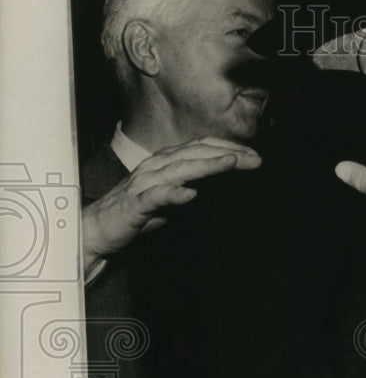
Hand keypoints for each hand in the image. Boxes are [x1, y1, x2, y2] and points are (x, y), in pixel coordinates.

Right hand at [82, 137, 260, 275]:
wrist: (97, 230)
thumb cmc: (135, 214)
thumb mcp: (170, 199)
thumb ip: (190, 188)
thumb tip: (215, 185)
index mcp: (165, 163)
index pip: (200, 148)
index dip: (228, 148)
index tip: (254, 156)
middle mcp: (155, 167)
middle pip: (195, 153)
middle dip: (227, 153)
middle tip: (255, 159)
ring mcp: (144, 183)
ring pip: (179, 169)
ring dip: (207, 165)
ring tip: (231, 163)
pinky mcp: (135, 204)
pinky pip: (156, 196)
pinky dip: (174, 193)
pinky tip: (191, 194)